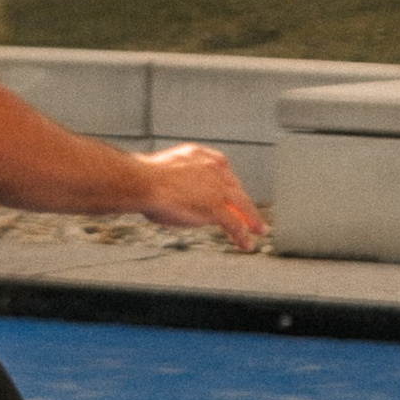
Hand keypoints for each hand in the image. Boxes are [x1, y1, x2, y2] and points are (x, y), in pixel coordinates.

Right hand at [132, 143, 265, 250]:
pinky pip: (233, 223)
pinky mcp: (215, 207)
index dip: (232, 190)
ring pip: (242, 206)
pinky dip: (241, 234)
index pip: (226, 175)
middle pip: (237, 190)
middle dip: (246, 205)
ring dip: (252, 221)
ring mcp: (217, 188)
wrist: (142, 181)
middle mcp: (215, 169)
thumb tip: (187, 194)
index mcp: (205, 157)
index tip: (235, 199)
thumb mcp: (172, 170)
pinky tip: (245, 242)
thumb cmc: (147, 177)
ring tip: (257, 231)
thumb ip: (187, 180)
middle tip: (253, 218)